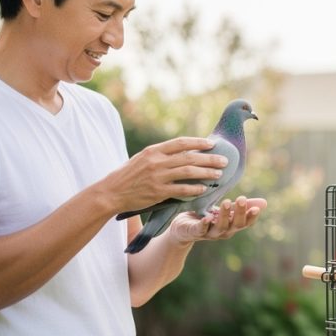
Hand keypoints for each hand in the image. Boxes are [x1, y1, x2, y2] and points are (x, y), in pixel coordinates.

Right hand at [104, 137, 228, 213]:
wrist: (111, 192)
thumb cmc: (128, 175)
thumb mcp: (143, 159)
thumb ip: (161, 155)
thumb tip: (184, 152)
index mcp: (153, 150)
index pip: (181, 143)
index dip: (198, 143)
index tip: (212, 144)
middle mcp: (156, 161)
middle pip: (189, 157)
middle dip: (209, 159)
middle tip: (224, 161)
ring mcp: (157, 177)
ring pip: (188, 172)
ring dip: (206, 173)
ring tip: (218, 175)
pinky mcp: (157, 192)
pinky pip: (181, 190)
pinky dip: (194, 189)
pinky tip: (204, 189)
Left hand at [169, 196, 266, 243]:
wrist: (183, 228)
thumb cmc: (208, 217)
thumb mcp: (227, 210)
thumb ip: (244, 206)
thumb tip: (265, 203)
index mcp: (232, 226)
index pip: (246, 223)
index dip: (251, 217)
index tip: (256, 208)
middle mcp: (224, 232)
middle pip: (235, 224)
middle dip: (239, 212)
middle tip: (241, 199)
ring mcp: (209, 233)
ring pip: (220, 227)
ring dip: (224, 216)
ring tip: (226, 202)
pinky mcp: (194, 232)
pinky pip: (200, 229)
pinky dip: (204, 225)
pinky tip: (207, 218)